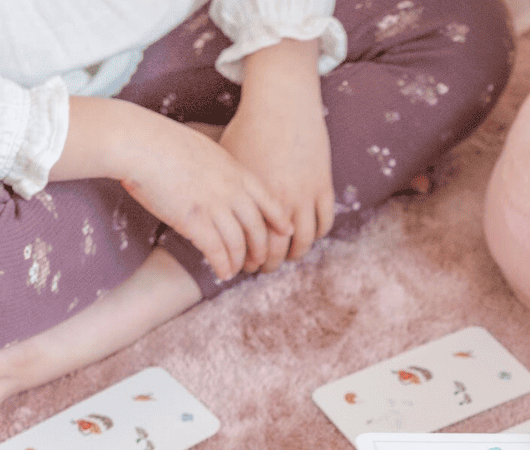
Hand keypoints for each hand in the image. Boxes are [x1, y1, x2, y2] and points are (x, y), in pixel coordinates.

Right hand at [120, 109, 293, 279]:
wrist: (138, 142)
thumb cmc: (163, 141)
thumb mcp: (205, 147)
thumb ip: (221, 167)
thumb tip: (222, 177)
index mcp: (237, 171)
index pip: (270, 201)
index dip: (280, 221)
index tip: (287, 233)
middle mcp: (232, 191)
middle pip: (258, 229)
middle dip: (261, 250)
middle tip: (259, 262)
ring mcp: (215, 207)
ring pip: (239, 245)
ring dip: (240, 262)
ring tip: (237, 271)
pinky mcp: (195, 222)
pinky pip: (218, 253)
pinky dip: (223, 266)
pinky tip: (222, 273)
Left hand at [221, 38, 334, 273]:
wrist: (282, 101)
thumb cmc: (248, 128)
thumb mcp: (226, 161)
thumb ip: (221, 191)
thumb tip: (205, 213)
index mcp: (252, 198)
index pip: (252, 246)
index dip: (247, 261)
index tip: (243, 266)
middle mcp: (280, 201)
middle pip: (278, 251)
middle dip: (270, 264)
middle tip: (263, 268)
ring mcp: (305, 195)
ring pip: (304, 242)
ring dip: (295, 254)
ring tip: (287, 256)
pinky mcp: (323, 186)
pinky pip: (324, 222)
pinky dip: (317, 233)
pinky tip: (306, 234)